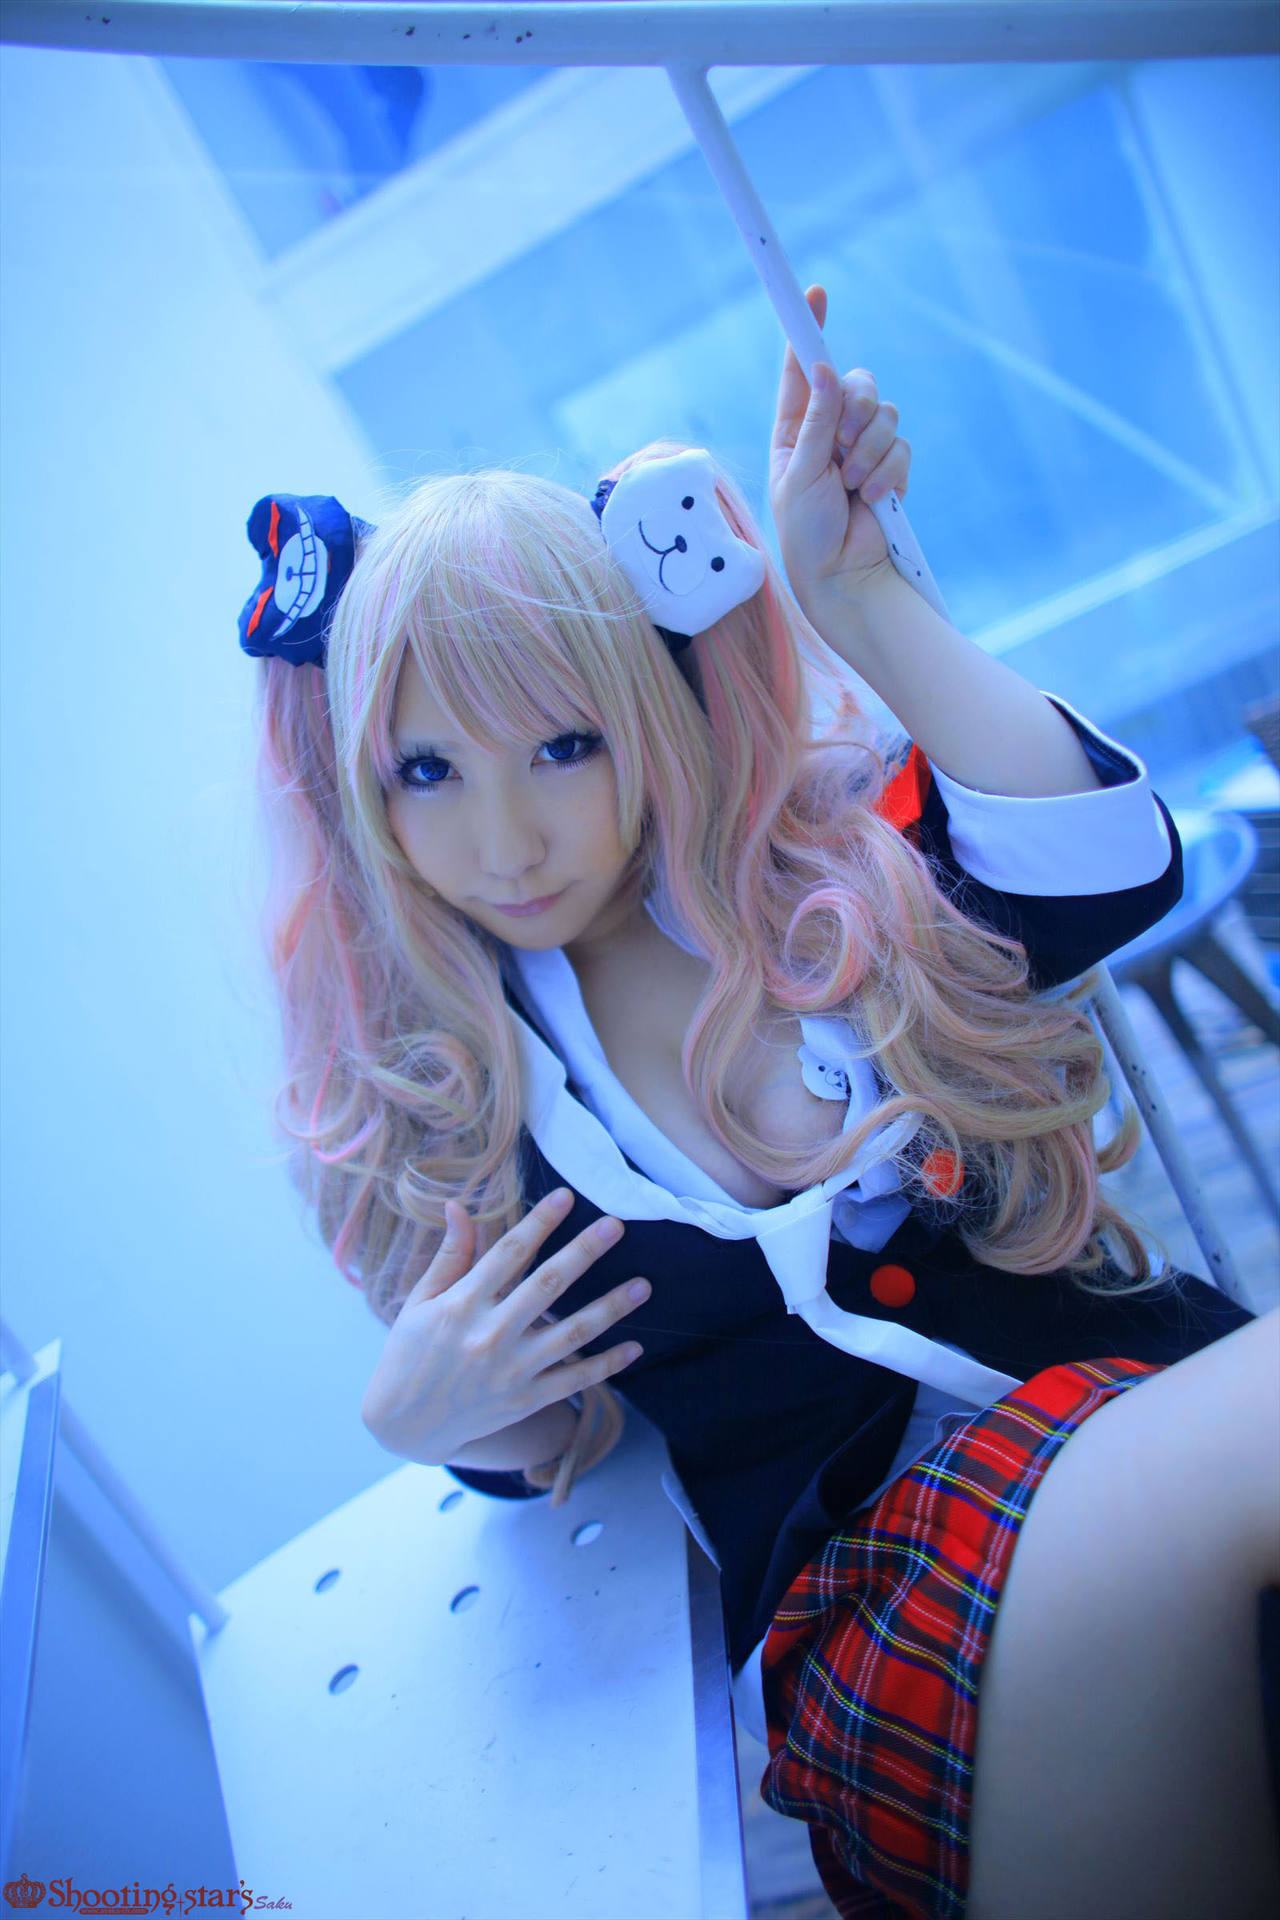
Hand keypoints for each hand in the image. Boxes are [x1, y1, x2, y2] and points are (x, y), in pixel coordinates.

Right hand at [360, 1188, 648, 1462]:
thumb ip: (449, 1256)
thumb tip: (457, 1206)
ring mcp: (511, 1371)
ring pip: (571, 1334)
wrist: (404, 1425)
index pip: (508, 1254)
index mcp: (461, 1305)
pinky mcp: (524, 1400)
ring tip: (643, 1286)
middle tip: (616, 1225)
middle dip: (584, 1252)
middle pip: (547, 1286)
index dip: (538, 1223)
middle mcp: (490, 1335)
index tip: (565, 1197)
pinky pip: (573, 1381)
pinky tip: (634, 1348)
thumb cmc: (410, 1354)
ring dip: (610, 1308)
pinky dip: (605, 1366)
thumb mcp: (420, 1301)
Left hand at [769, 284, 911, 623]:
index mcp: (796, 430)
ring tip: (853, 486)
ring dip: (869, 451)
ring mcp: (862, 449)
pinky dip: (889, 471)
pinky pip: (900, 446)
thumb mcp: (800, 474)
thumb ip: (816, 424)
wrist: (842, 575)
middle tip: (844, 446)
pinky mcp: (890, 467)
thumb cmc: (807, 532)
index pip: (803, 372)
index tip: (813, 296)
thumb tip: (824, 372)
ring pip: (883, 414)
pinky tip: (874, 498)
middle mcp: (830, 432)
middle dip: (855, 411)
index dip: (809, 334)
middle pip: (856, 384)